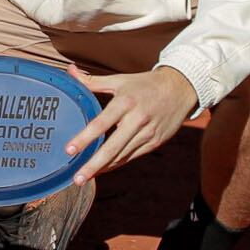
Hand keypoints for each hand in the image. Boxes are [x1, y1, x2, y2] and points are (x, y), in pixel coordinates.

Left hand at [64, 65, 198, 182]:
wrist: (180, 89)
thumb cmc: (145, 84)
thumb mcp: (120, 80)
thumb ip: (93, 81)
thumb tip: (70, 71)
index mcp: (125, 102)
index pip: (101, 123)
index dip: (85, 138)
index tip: (69, 150)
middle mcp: (137, 119)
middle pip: (112, 147)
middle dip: (93, 165)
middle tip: (77, 178)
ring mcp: (148, 133)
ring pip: (122, 156)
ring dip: (103, 168)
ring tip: (84, 177)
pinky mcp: (155, 142)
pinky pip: (132, 156)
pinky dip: (117, 164)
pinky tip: (104, 169)